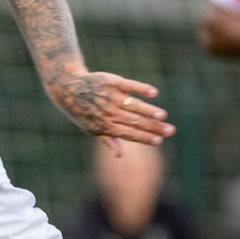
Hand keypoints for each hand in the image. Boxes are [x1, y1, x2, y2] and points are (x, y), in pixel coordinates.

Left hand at [45, 70, 174, 150]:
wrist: (69, 89)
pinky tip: (153, 93)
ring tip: (162, 115)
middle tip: (171, 130)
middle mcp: (109, 112)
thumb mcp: (92, 129)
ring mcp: (111, 97)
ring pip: (133, 105)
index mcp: (106, 126)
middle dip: (153, 127)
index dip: (144, 137)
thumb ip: (108, 140)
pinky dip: (141, 89)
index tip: (159, 140)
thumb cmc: (84, 112)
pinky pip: (129, 85)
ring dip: (148, 110)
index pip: (129, 134)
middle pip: (135, 121)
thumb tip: (119, 156)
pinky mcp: (112, 82)